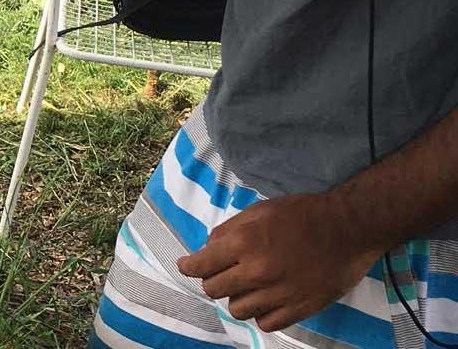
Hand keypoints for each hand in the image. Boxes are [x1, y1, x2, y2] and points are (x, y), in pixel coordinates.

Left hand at [178, 192, 381, 331]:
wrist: (349, 227)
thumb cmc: (302, 214)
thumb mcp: (258, 210)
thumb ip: (228, 230)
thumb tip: (208, 248)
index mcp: (244, 243)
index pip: (201, 265)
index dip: (189, 267)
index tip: (186, 266)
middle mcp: (258, 271)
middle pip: (214, 290)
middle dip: (213, 280)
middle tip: (222, 273)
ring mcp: (280, 293)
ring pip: (237, 310)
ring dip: (237, 298)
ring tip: (247, 286)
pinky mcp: (301, 308)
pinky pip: (266, 323)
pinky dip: (261, 313)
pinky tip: (266, 300)